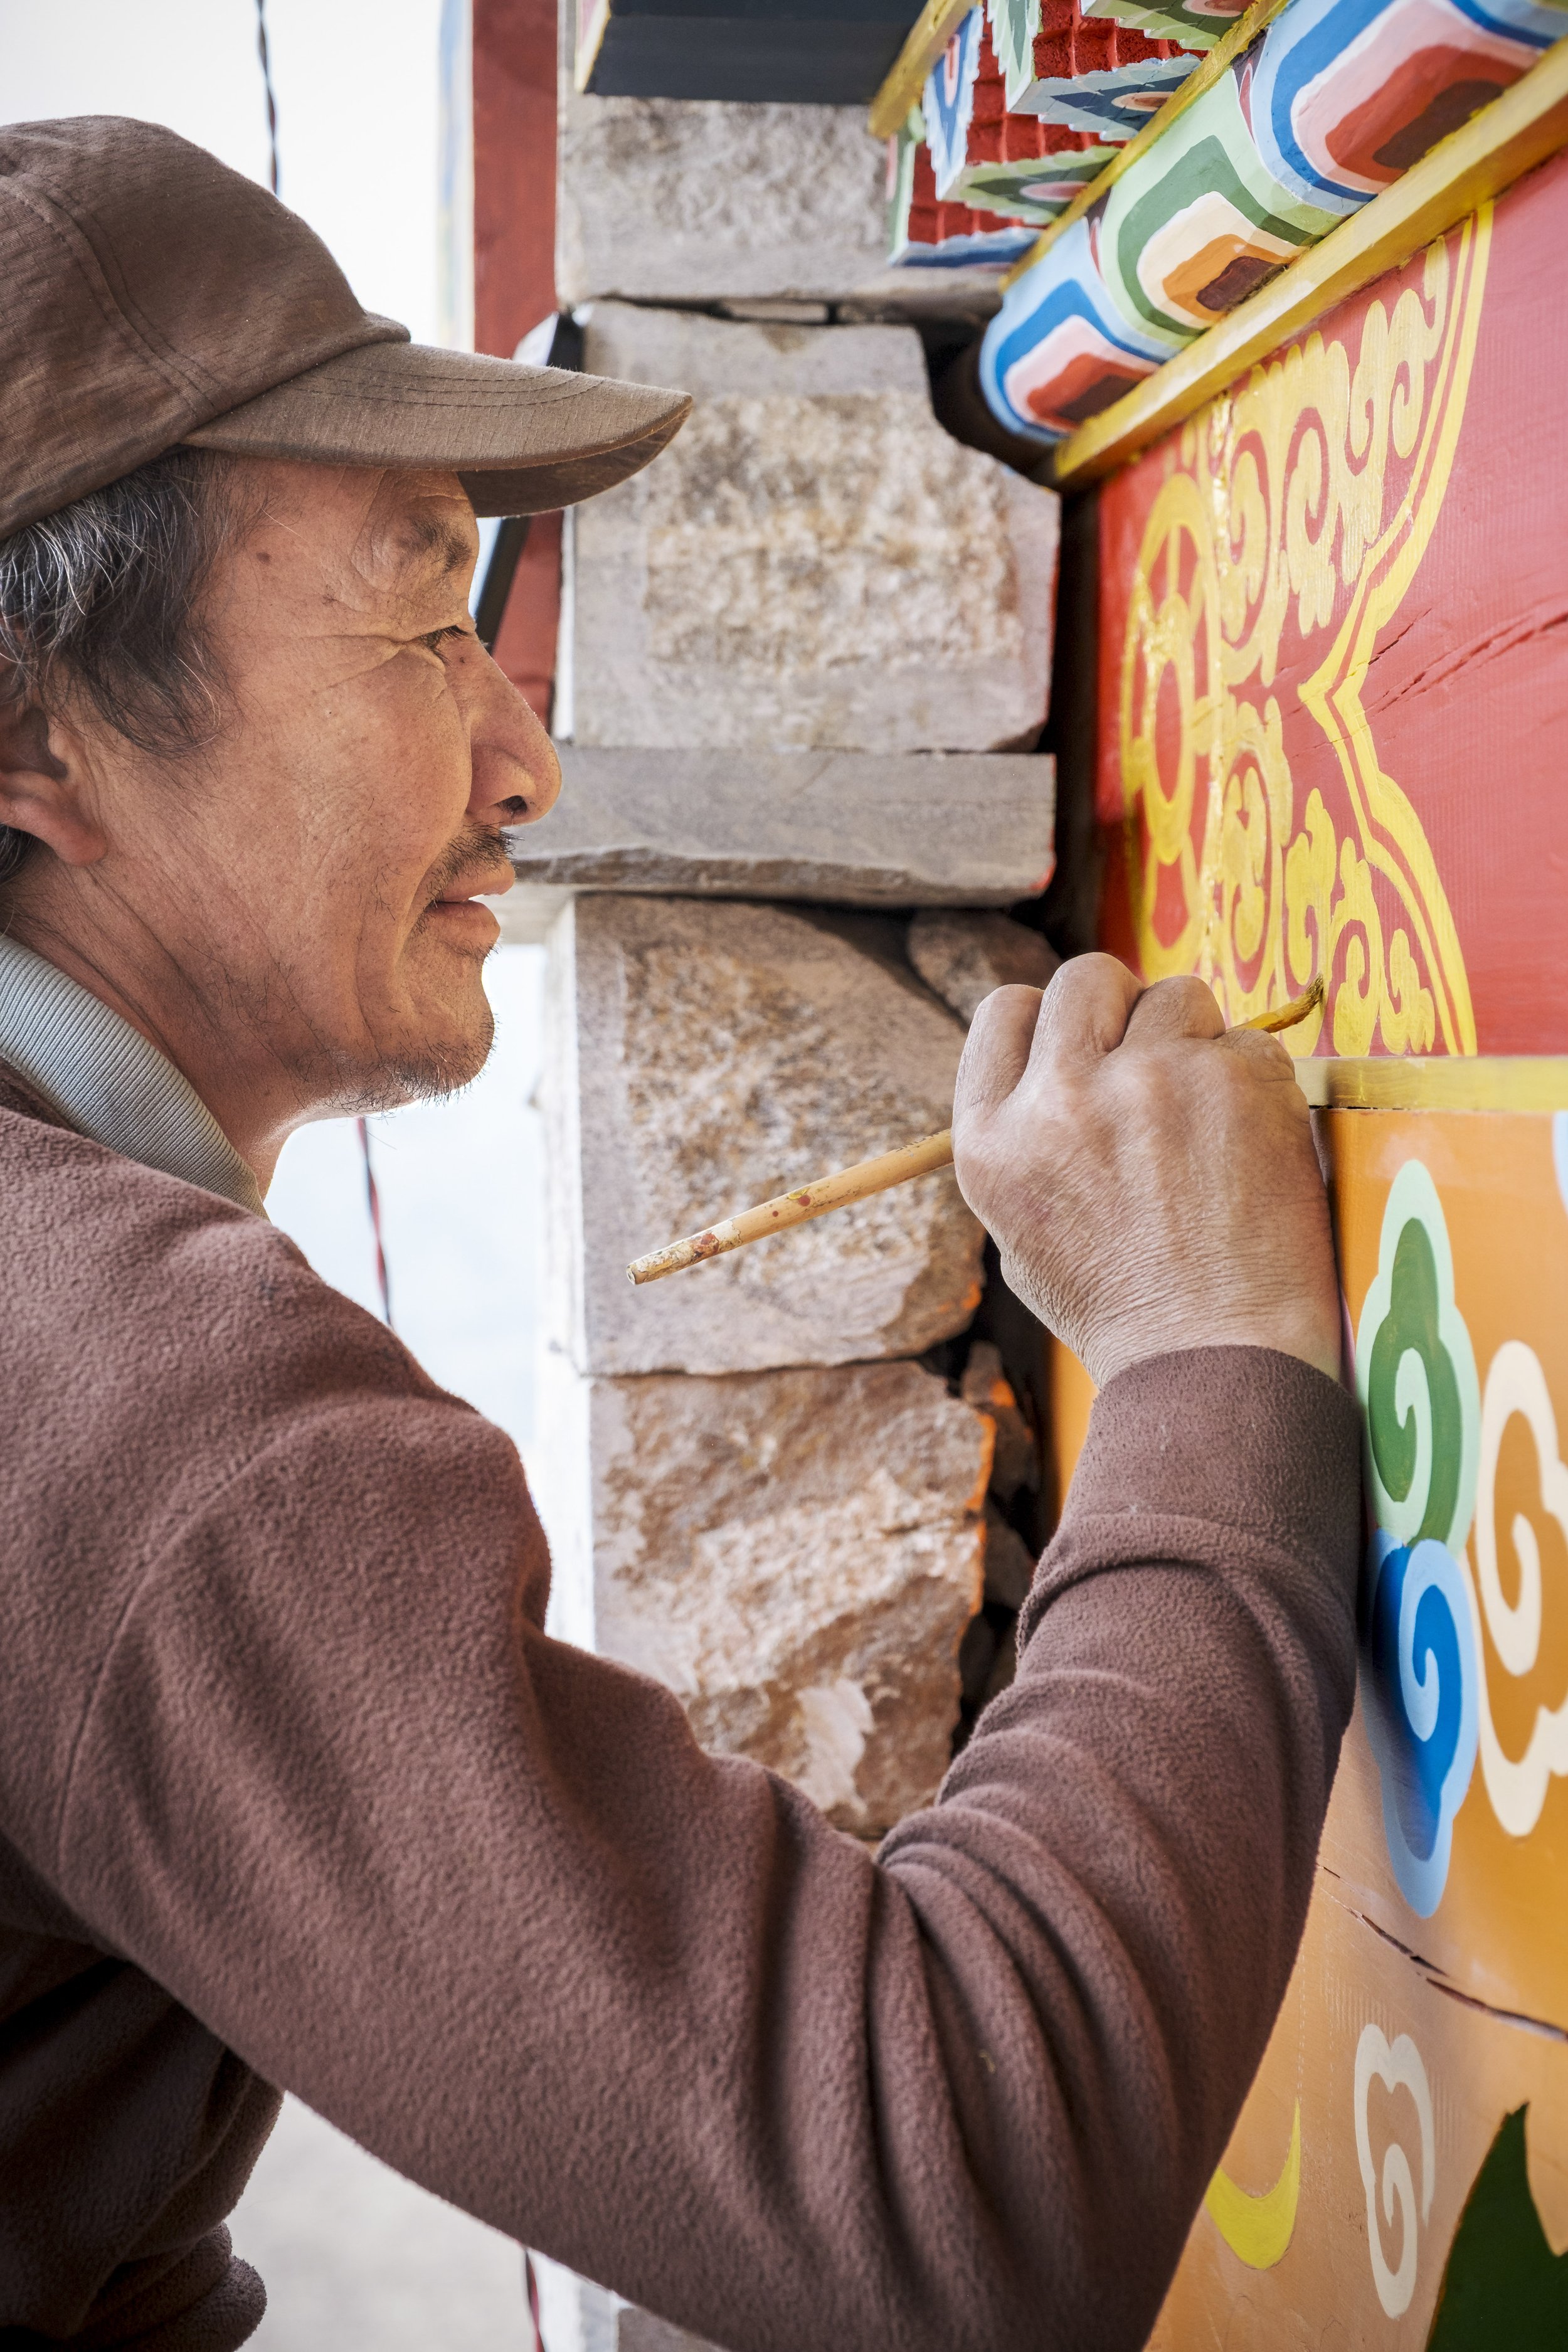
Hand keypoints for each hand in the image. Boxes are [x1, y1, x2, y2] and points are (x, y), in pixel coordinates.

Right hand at [951, 957, 1340, 1389]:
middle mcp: (1059, 1100)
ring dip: (1196, 1040)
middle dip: (1124, 1006)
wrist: (1216, 1363)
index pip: (1005, 1010)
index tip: (1086, 1048)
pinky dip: (1255, 1083)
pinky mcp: (1231, 1082)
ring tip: (1209, 1119)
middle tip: (1155, 1063)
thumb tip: (1053, 1066)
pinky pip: (1249, 1041)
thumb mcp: (1023, 1236)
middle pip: (1087, 976)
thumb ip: (1029, 1142)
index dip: (1052, 1020)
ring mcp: (1148, 1083)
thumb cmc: (1124, 1312)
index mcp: (992, 1140)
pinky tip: (1250, 1148)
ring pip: (1177, 994)